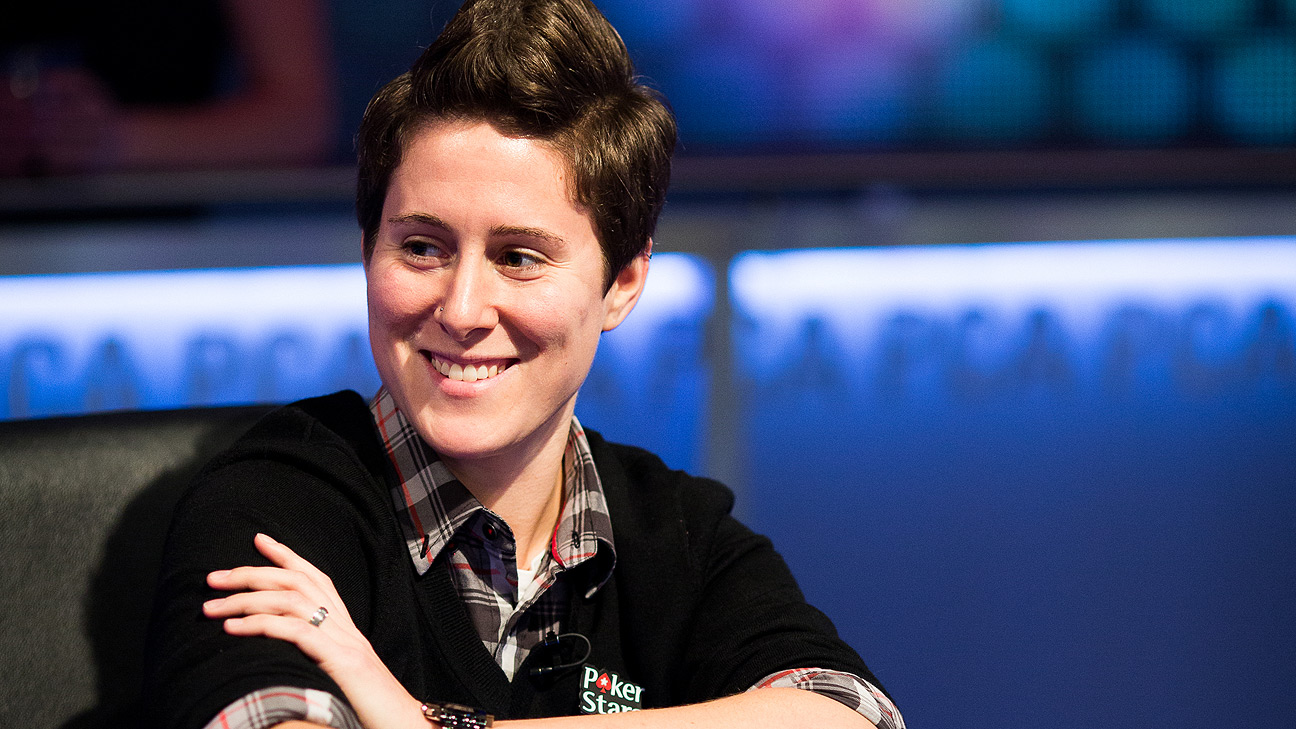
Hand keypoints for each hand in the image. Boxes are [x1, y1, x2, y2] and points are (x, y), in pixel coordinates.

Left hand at [204, 533, 425, 728]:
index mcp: (346, 629)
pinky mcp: (342, 661)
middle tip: (213, 578)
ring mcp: (345, 642)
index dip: (287, 555)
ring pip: (292, 601)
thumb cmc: (367, 708)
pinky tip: (233, 629)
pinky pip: (297, 632)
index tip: (258, 540)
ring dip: (246, 600)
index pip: (316, 578)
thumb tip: (278, 653)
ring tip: (211, 608)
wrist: (402, 726)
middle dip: (251, 574)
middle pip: (297, 582)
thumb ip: (315, 658)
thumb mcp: (337, 677)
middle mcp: (346, 628)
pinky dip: (261, 625)